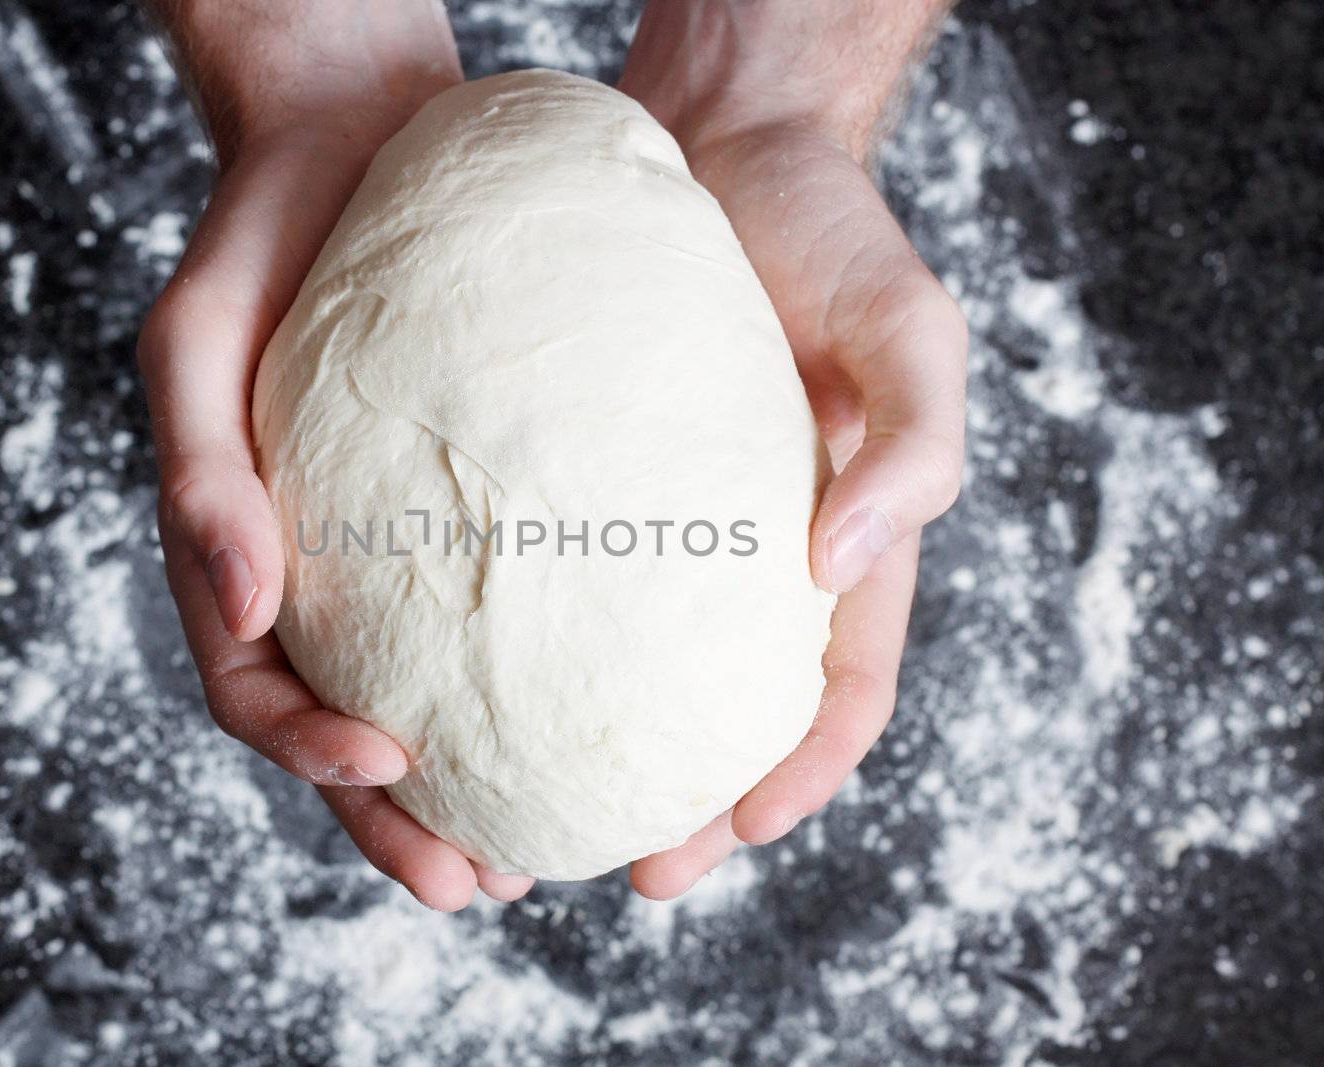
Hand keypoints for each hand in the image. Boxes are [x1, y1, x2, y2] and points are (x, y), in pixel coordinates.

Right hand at [138, 0, 530, 909]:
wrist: (349, 143)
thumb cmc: (258, 236)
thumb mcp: (194, 340)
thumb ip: (199, 472)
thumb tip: (243, 608)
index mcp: (231, 552)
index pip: (251, 686)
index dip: (307, 748)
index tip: (389, 766)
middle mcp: (310, 568)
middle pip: (338, 728)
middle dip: (395, 820)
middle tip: (476, 884)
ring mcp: (382, 547)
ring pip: (420, 693)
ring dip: (466, 784)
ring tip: (535, 847)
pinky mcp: (460, 506)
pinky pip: (492, 610)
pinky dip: (526, 679)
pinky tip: (592, 710)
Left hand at [618, 0, 966, 897]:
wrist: (723, 138)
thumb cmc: (829, 232)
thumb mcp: (910, 330)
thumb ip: (912, 449)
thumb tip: (835, 573)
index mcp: (844, 543)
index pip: (840, 692)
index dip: (800, 775)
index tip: (739, 832)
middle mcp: (751, 551)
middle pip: (724, 712)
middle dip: (690, 807)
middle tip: (630, 870)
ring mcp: (666, 518)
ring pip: (633, 668)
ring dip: (598, 753)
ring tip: (536, 813)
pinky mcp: (585, 473)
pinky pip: (560, 576)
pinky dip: (530, 644)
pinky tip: (472, 678)